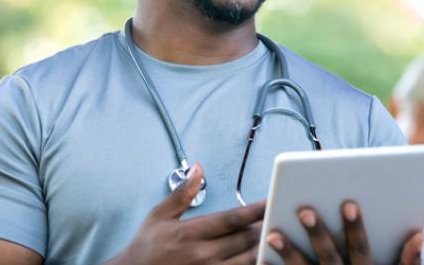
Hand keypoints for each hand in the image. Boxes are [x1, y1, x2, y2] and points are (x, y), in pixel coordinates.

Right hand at [106, 163, 265, 264]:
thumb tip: (197, 168)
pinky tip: (261, 258)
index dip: (254, 210)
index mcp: (190, 233)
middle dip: (263, 229)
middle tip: (277, 218)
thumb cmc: (145, 247)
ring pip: (247, 261)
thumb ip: (181, 193)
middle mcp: (202, 255)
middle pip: (245, 240)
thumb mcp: (158, 216)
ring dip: (263, 250)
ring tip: (275, 239)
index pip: (231, 220)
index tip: (269, 202)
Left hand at [265, 202, 422, 264]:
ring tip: (273, 234)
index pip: (361, 250)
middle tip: (304, 210)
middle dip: (317, 233)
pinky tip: (261, 261)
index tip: (349, 204)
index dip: (356, 229)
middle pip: (329, 257)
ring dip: (289, 253)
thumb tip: (418, 234)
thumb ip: (409, 262)